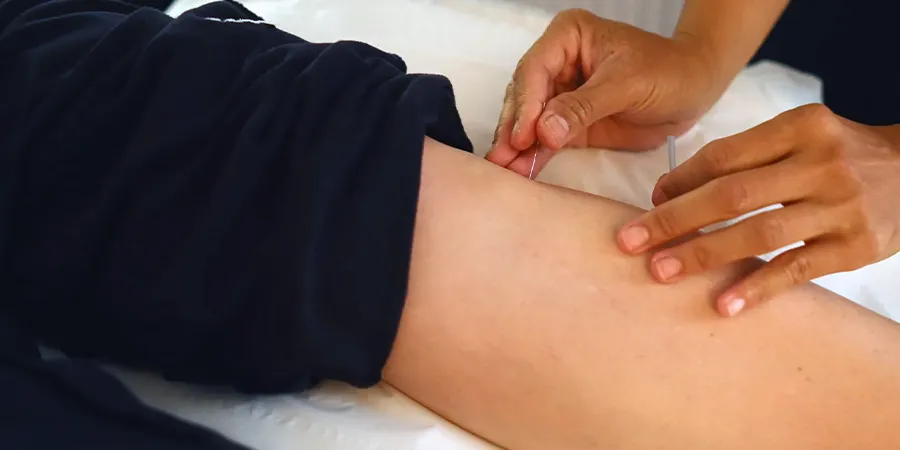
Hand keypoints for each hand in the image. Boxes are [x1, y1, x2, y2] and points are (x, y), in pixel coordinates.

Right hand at [486, 9, 723, 176]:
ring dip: (517, 147)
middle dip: (513, 129)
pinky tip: (521, 171)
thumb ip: (584, 107)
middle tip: (501, 159)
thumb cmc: (668, 72)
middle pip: (524, 96)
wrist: (695, 90)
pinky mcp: (569, 123)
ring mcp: (561, 94)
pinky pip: (546, 140)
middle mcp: (557, 62)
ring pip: (529, 120)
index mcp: (567, 37)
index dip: (525, 105)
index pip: (535, 70)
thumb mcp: (628, 84)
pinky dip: (534, 156)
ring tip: (504, 171)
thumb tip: (544, 131)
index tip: (522, 137)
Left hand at [616, 104, 899, 316]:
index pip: (725, 155)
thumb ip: (744, 157)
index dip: (680, 181)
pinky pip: (797, 269)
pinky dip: (758, 288)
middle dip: (674, 219)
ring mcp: (841, 206)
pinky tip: (723, 304)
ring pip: (760, 232)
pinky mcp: (856, 246)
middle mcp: (822, 162)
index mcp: (801, 126)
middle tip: (630, 241)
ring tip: (662, 272)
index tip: (649, 202)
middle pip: (733, 194)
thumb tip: (668, 192)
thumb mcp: (799, 137)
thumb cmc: (837, 156)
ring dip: (704, 254)